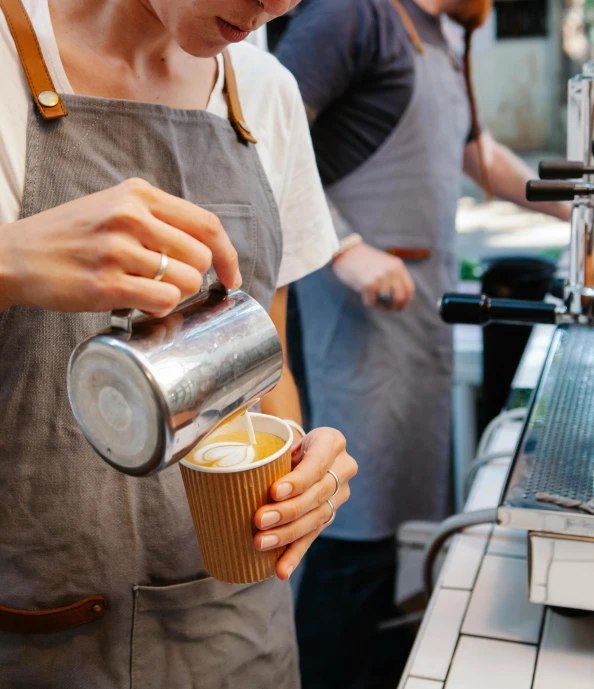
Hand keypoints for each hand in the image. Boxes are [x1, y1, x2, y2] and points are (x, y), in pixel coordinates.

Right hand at [0, 178, 240, 314]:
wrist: (15, 255)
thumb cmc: (71, 236)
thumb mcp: (114, 208)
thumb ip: (157, 220)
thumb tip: (208, 249)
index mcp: (139, 194)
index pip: (207, 224)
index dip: (228, 255)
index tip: (231, 276)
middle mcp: (131, 216)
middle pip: (201, 256)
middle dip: (195, 278)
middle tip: (171, 284)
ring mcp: (118, 250)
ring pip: (186, 281)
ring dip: (175, 294)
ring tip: (146, 290)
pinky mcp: (106, 284)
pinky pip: (163, 301)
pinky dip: (160, 308)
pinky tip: (138, 302)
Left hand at [253, 427, 357, 580]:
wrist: (305, 449)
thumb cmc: (288, 442)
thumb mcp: (284, 438)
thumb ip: (270, 452)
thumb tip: (231, 469)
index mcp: (332, 442)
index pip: (317, 463)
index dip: (298, 480)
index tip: (273, 492)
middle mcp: (343, 469)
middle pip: (316, 495)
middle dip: (287, 511)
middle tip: (259, 520)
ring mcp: (339, 495)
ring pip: (316, 519)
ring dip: (287, 535)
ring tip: (261, 543)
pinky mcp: (329, 516)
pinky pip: (313, 537)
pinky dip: (294, 555)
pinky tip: (281, 570)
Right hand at [332, 242, 414, 309]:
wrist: (345, 252)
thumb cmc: (362, 260)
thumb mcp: (384, 264)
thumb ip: (393, 277)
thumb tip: (399, 299)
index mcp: (397, 266)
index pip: (409, 289)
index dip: (405, 301)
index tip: (399, 307)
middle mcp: (391, 271)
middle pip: (400, 298)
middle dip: (394, 307)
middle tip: (386, 308)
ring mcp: (380, 277)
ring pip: (386, 301)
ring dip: (379, 305)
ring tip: (371, 298)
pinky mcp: (368, 284)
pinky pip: (372, 302)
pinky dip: (368, 302)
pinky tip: (363, 295)